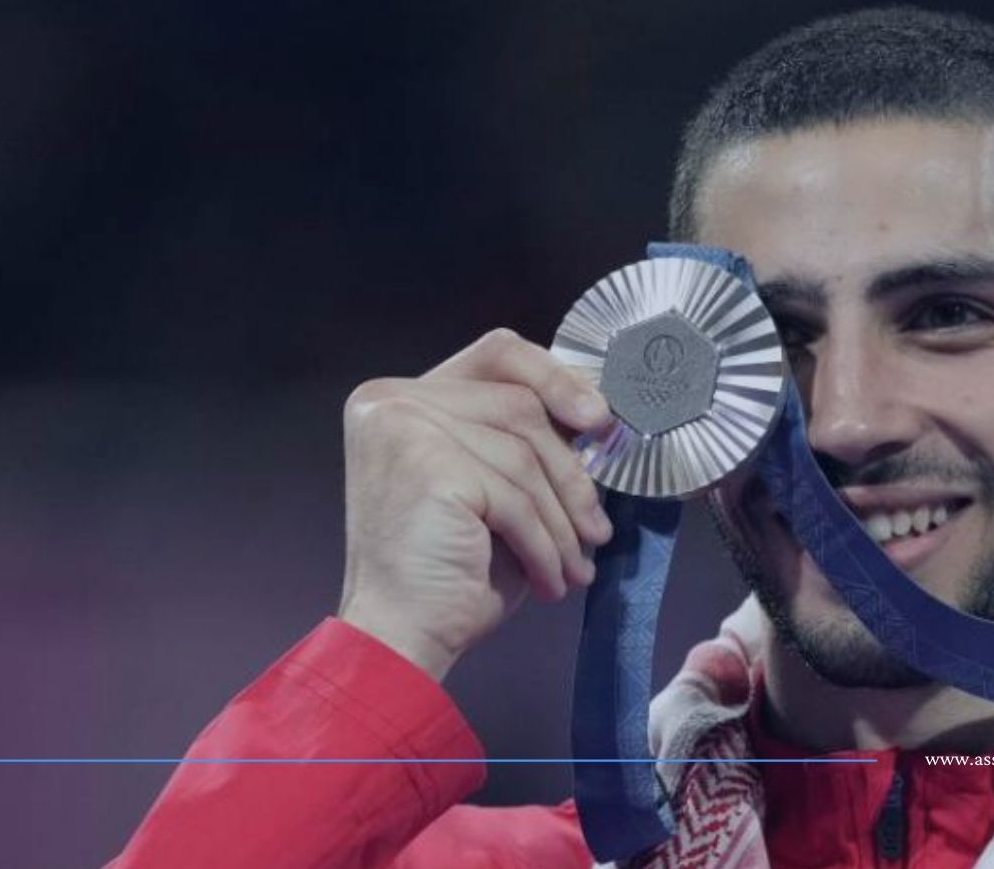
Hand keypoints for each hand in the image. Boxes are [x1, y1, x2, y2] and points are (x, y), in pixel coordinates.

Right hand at [337, 329, 615, 679]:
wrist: (401, 638)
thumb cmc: (448, 570)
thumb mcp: (493, 485)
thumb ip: (526, 439)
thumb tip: (599, 414)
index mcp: (400, 397)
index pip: (499, 355)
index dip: (558, 381)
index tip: (601, 421)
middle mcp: (392, 402)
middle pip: (521, 404)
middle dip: (570, 472)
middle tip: (596, 525)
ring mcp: (405, 429)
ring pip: (525, 456)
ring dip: (561, 519)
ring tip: (573, 562)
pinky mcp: (428, 468)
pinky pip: (516, 498)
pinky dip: (542, 545)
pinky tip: (548, 579)